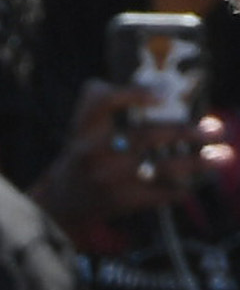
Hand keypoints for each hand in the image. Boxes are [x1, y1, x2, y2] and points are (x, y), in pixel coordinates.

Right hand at [35, 82, 218, 234]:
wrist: (64, 198)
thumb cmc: (86, 147)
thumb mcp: (86, 120)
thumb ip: (112, 97)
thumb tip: (167, 87)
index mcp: (85, 125)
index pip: (103, 102)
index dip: (133, 96)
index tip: (162, 95)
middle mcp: (94, 151)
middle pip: (146, 137)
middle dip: (186, 132)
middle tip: (216, 128)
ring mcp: (108, 179)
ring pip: (160, 168)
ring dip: (196, 162)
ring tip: (223, 155)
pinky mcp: (120, 201)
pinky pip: (159, 193)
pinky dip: (182, 186)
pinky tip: (199, 178)